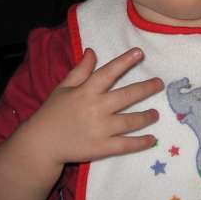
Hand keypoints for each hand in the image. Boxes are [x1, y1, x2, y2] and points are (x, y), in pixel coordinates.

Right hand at [21, 47, 162, 166]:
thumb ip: (80, 70)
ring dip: (147, 116)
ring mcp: (101, 129)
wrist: (41, 144)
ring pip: (131, 121)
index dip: (125, 61)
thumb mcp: (63, 88)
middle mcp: (96, 108)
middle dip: (146, 88)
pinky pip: (126, 145)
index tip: (140, 53)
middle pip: (128, 95)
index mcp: (86, 91)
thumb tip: (91, 51)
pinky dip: (141, 142)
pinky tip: (152, 139)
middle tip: (159, 84)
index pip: (109, 72)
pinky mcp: (102, 148)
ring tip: (156, 113)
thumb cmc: (52, 113)